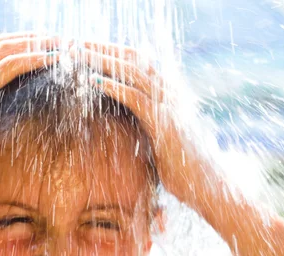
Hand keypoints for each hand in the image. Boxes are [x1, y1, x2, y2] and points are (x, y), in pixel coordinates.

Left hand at [71, 43, 207, 202]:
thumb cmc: (181, 165)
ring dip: (103, 62)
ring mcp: (169, 105)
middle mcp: (170, 92)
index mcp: (168, 92)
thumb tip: (124, 119)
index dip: (112, 52)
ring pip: (132, 73)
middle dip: (103, 49)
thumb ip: (145, 121)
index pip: (138, 62)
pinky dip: (114, 87)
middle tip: (77, 44)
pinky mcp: (165, 122)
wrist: (205, 184)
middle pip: (133, 60)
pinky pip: (136, 98)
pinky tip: (94, 81)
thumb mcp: (160, 136)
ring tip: (79, 55)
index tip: (88, 48)